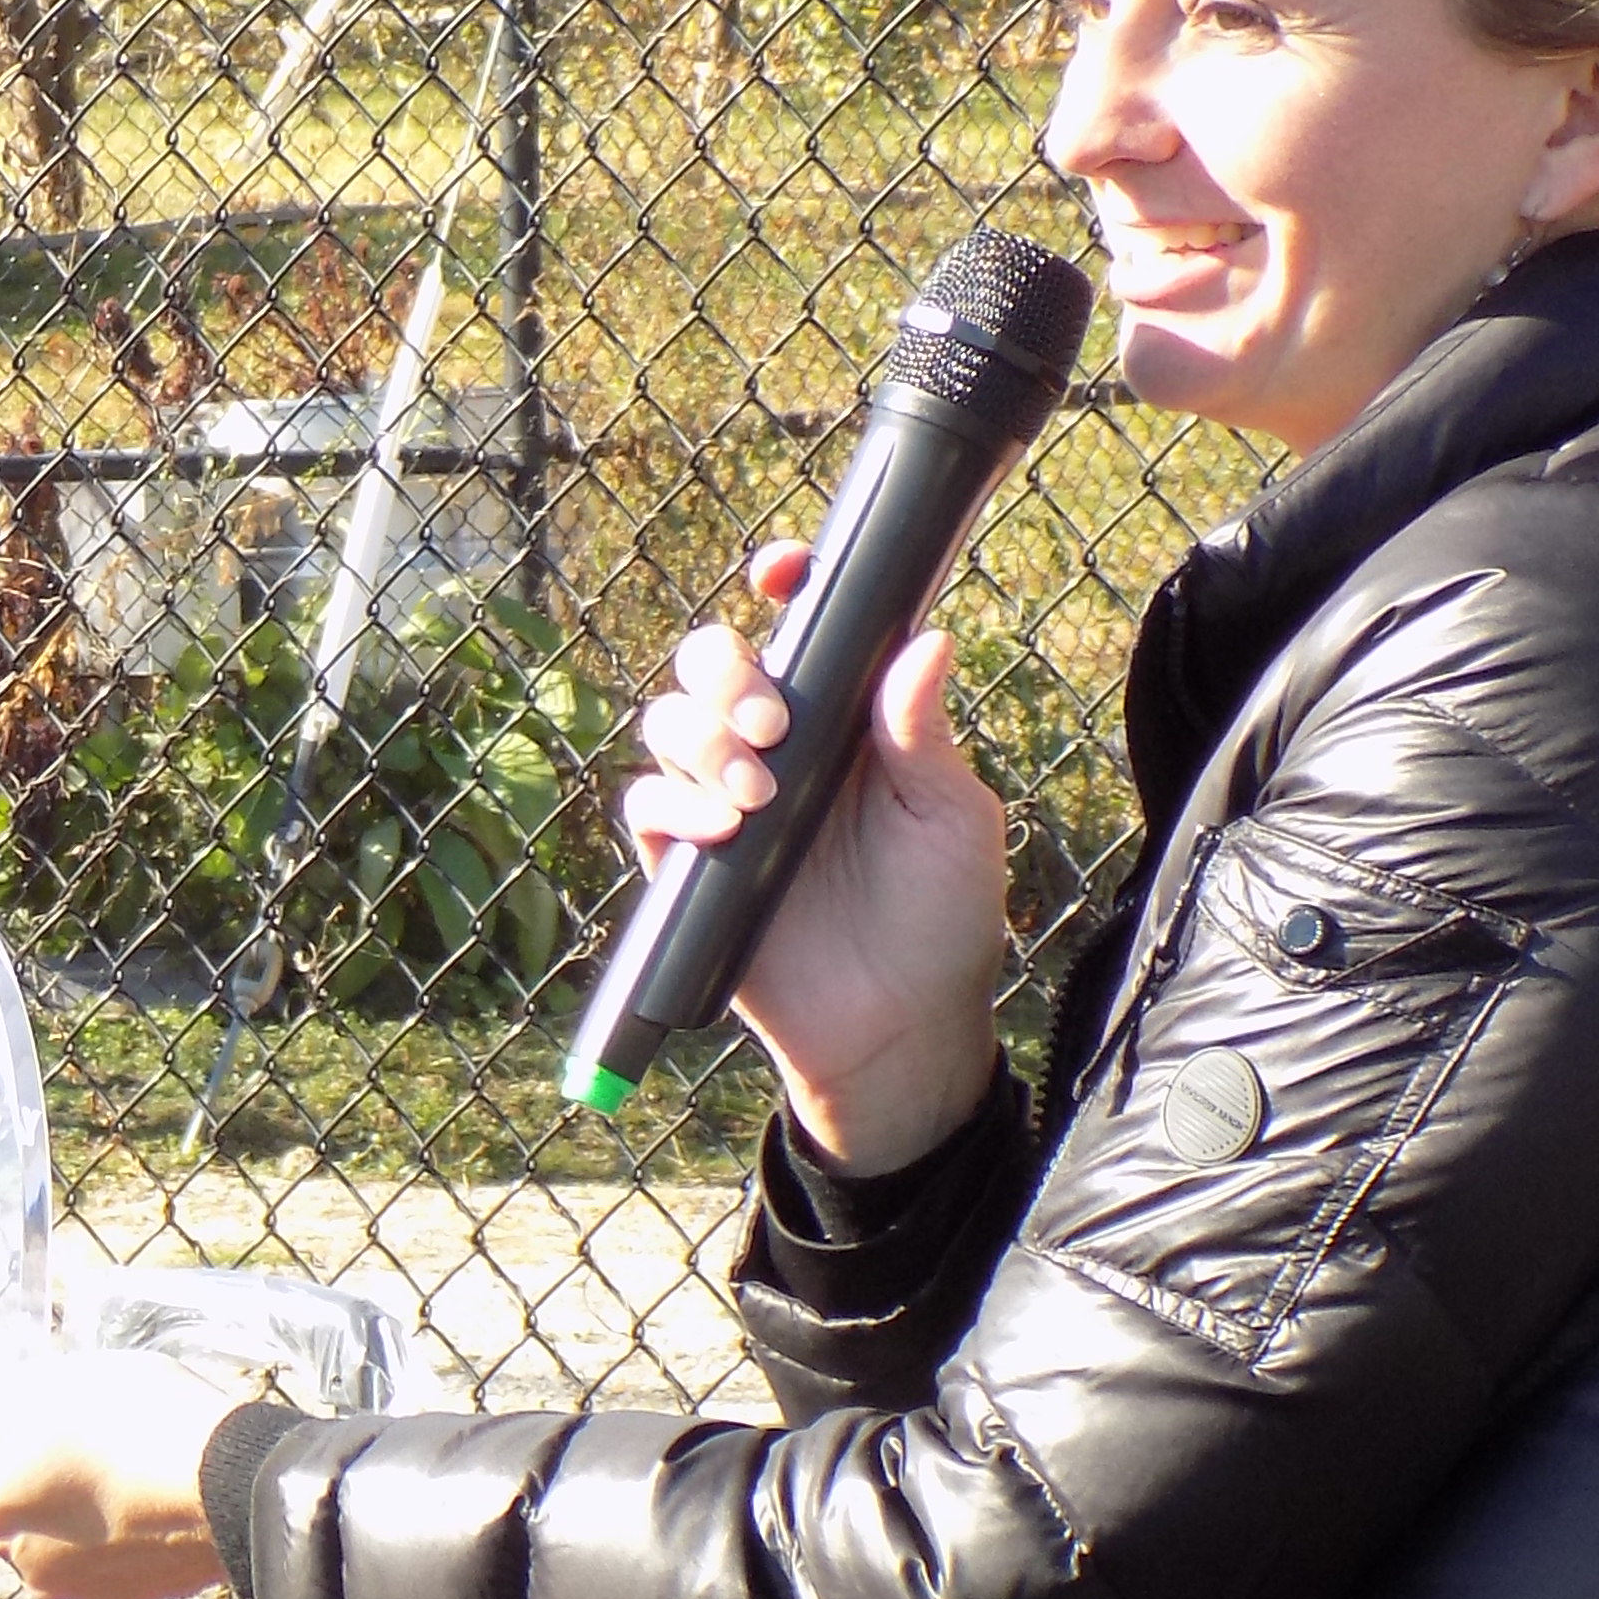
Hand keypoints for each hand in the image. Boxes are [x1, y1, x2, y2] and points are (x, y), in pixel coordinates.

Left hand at [0, 1347, 248, 1598]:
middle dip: (47, 1483)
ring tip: (137, 1467)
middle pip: (18, 1511)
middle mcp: (16, 1565)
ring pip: (65, 1541)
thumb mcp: (37, 1391)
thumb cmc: (129, 1421)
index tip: (56, 1420)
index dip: (14, 1438)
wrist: (228, 1485)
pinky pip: (113, 1563)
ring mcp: (74, 1591)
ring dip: (88, 1512)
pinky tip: (159, 1502)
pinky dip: (127, 1538)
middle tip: (100, 1438)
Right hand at [621, 541, 1008, 1166]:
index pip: (803, 632)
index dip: (785, 588)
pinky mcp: (685, 863)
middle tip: (771, 720)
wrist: (896, 1025)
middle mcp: (777, 748)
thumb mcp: (953, 819)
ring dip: (702, 738)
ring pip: (669, 723)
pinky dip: (672, 805)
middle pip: (712, 661)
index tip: (780, 573)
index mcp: (846, 720)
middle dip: (725, 669)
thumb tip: (927, 639)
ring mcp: (724, 803)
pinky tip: (720, 831)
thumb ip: (923, 735)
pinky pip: (645, 805)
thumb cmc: (942, 916)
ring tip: (756, 793)